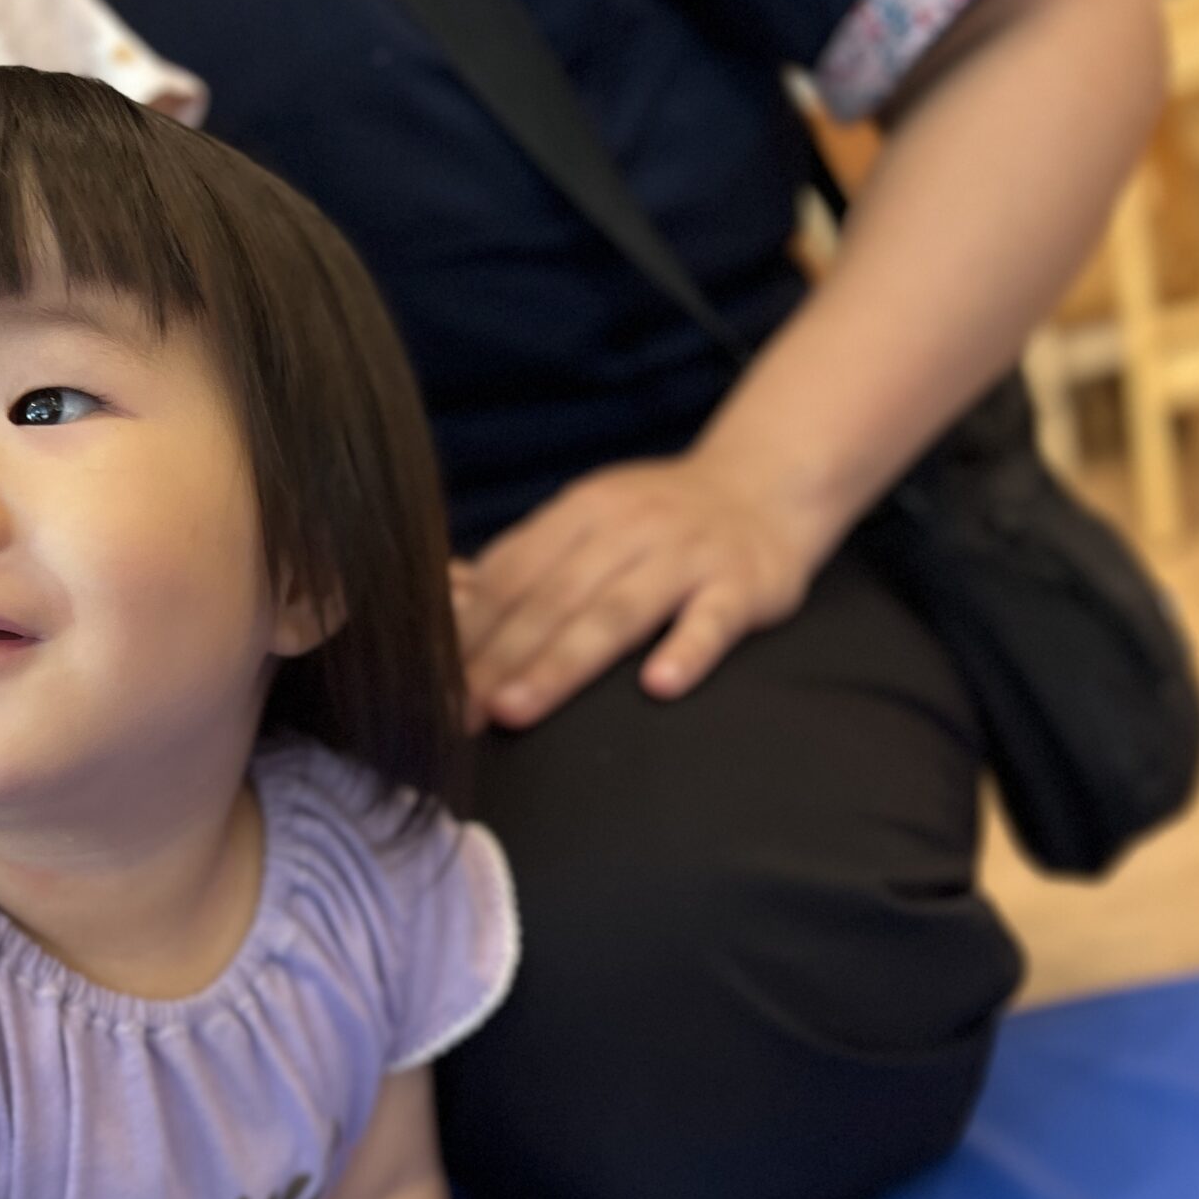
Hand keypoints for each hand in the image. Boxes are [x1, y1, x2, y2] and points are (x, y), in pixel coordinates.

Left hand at [451, 447, 832, 729]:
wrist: (767, 487)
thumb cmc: (659, 522)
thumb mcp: (591, 520)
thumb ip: (530, 562)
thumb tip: (445, 605)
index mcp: (582, 511)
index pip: (514, 573)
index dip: (470, 630)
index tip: (431, 683)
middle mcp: (630, 527)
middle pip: (554, 598)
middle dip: (498, 658)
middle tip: (458, 712)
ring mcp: (688, 555)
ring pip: (618, 612)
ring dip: (562, 662)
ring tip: (517, 707)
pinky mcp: (743, 584)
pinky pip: (713, 620)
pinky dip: (686, 651)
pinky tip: (659, 686)